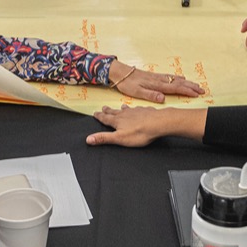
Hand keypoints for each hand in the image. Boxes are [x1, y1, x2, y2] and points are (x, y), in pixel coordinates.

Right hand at [87, 105, 205, 147]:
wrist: (158, 123)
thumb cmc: (139, 132)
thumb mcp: (119, 138)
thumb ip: (104, 138)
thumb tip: (88, 139)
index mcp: (117, 121)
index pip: (105, 118)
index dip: (99, 116)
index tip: (95, 113)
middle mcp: (125, 114)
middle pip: (114, 112)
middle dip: (108, 111)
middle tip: (103, 108)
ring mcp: (136, 111)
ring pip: (127, 110)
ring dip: (122, 109)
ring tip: (120, 107)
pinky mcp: (146, 111)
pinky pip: (138, 109)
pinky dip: (136, 109)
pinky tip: (138, 110)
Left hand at [110, 60, 204, 102]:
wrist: (120, 73)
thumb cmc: (127, 84)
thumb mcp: (136, 92)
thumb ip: (150, 95)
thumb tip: (162, 98)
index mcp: (156, 85)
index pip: (175, 88)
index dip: (187, 91)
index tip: (196, 94)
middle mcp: (159, 80)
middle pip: (179, 82)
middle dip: (191, 86)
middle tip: (202, 90)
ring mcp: (158, 77)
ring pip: (176, 79)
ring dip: (187, 82)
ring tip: (196, 85)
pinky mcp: (155, 76)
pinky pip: (170, 76)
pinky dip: (178, 78)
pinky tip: (181, 78)